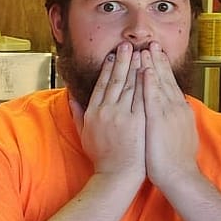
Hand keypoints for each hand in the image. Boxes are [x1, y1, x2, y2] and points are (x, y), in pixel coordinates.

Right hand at [76, 42, 144, 176]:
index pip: (102, 84)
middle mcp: (106, 110)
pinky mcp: (137, 120)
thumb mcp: (84, 134)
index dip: (108, 68)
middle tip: (127, 45)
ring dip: (134, 66)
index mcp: (93, 112)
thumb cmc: (102, 157)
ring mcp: (122, 115)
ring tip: (139, 51)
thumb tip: (72, 97)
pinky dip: (145, 81)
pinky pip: (141, 96)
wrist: (116, 175)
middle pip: (115, 79)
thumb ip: (78, 113)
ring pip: (129, 84)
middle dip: (121, 60)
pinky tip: (149, 70)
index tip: (113, 55)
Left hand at [140, 43, 200, 189]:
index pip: (169, 85)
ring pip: (158, 83)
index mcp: (178, 110)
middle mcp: (175, 108)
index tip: (156, 55)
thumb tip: (178, 108)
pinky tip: (144, 69)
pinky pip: (152, 97)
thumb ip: (176, 119)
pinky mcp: (159, 121)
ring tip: (146, 48)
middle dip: (157, 60)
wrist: (179, 176)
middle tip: (152, 43)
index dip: (162, 69)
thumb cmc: (176, 160)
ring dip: (151, 65)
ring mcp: (168, 113)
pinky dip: (149, 82)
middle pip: (165, 79)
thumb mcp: (180, 134)